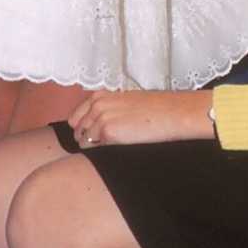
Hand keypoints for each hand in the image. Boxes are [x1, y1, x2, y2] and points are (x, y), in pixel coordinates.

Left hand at [68, 90, 214, 147]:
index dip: (83, 130)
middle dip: (86, 139)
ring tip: (114, 147)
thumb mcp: (125, 103)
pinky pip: (94, 149)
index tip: (93, 138)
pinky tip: (118, 149)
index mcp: (100, 95)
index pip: (75, 117)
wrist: (172, 113)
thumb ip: (107, 110)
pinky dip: (102, 152)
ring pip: (84, 141)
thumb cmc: (155, 109)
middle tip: (103, 145)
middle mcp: (97, 104)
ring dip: (95, 147)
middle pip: (76, 130)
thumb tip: (94, 128)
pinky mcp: (107, 132)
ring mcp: (100, 117)